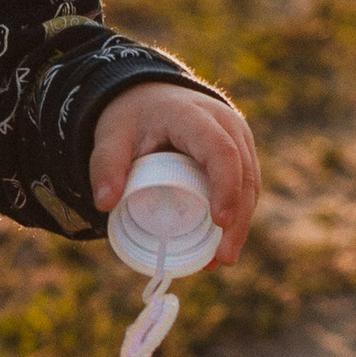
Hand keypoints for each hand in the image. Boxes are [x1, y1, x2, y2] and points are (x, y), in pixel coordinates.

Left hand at [88, 83, 260, 264]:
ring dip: (241, 223)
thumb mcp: (111, 136)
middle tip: (223, 258)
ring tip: (221, 260)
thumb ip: (104, 165)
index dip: (225, 187)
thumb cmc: (132, 117)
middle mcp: (225, 124)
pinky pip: (247, 185)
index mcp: (194, 116)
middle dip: (238, 219)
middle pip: (244, 173)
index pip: (220, 152)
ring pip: (251, 183)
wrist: (150, 96)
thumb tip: (104, 204)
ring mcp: (237, 137)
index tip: (219, 222)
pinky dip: (238, 215)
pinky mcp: (240, 152)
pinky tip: (224, 245)